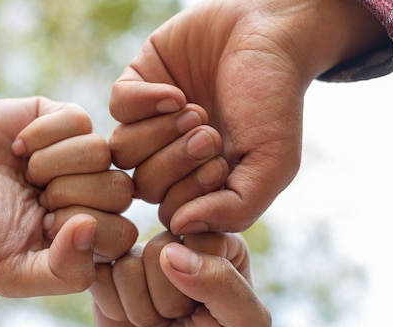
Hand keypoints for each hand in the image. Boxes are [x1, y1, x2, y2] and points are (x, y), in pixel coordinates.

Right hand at [14, 108, 137, 263]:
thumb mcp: (13, 273)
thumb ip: (64, 272)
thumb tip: (91, 227)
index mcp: (90, 235)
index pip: (123, 234)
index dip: (82, 229)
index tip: (42, 227)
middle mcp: (94, 194)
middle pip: (120, 190)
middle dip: (67, 194)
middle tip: (34, 196)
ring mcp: (81, 156)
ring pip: (102, 153)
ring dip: (51, 164)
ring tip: (26, 173)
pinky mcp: (63, 120)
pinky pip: (79, 121)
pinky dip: (41, 134)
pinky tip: (19, 145)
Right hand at [92, 232, 271, 326]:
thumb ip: (224, 283)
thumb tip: (173, 252)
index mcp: (224, 244)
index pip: (205, 236)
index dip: (202, 281)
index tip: (209, 306)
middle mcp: (181, 240)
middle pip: (162, 248)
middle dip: (170, 299)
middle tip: (181, 318)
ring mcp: (141, 254)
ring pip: (127, 265)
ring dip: (142, 309)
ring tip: (159, 321)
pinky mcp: (107, 272)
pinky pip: (97, 275)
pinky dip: (114, 308)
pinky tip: (130, 318)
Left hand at [110, 0, 388, 233]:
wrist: (269, 33)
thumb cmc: (274, 101)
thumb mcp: (273, 162)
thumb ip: (235, 207)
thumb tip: (179, 228)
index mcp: (204, 185)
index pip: (173, 214)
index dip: (191, 193)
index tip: (222, 163)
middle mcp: (173, 160)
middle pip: (144, 186)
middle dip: (176, 160)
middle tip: (210, 132)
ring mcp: (152, 125)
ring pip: (123, 151)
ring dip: (160, 132)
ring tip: (194, 111)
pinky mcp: (138, 89)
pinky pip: (118, 107)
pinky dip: (146, 102)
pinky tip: (176, 93)